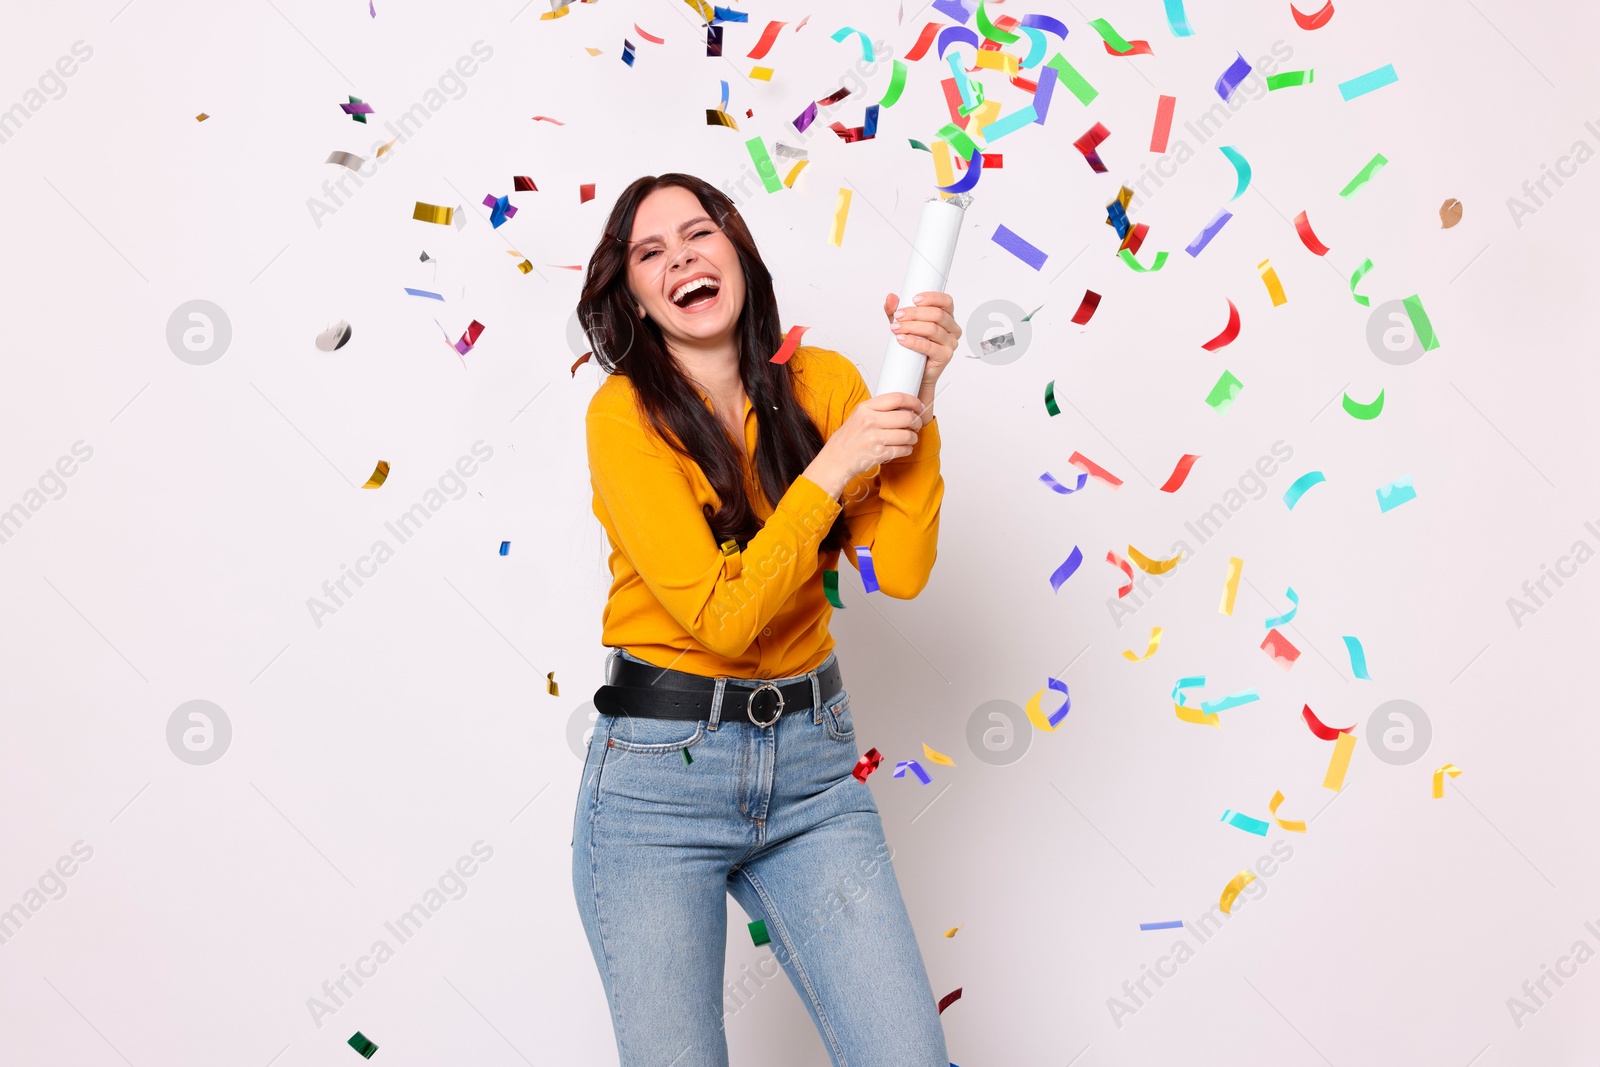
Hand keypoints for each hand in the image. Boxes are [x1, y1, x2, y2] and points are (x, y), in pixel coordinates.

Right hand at [802, 392, 925, 498]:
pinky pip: (903, 449)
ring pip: (908, 435)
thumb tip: (904, 406)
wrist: (835, 461)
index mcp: (865, 408)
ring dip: (913, 438)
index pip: (897, 398)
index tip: (919, 406)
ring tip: (909, 439)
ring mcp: (874, 438)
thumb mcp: (858, 416)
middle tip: (916, 425)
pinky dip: (907, 449)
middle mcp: (870, 421)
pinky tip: (903, 448)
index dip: (913, 401)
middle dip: (916, 422)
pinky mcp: (879, 454)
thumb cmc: (848, 439)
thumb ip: (878, 410)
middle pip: (907, 417)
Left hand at [884, 291, 960, 392]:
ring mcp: (950, 343)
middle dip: (915, 313)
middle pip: (937, 315)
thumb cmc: (914, 347)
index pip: (946, 301)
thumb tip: (890, 297)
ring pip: (932, 329)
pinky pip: (929, 346)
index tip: (914, 299)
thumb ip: (895, 310)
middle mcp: (952, 329)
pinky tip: (902, 339)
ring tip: (896, 328)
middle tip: (898, 316)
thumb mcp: (903, 325)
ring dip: (911, 326)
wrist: (916, 374)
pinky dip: (914, 342)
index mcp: (947, 317)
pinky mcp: (945, 356)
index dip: (932, 298)